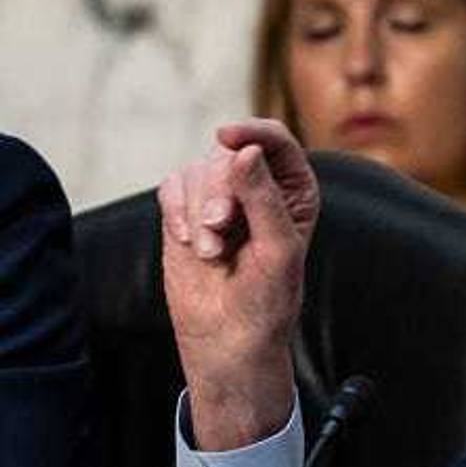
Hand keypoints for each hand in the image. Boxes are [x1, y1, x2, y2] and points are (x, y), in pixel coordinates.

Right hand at [158, 119, 318, 450]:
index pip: (276, 141)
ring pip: (196, 171)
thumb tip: (243, 151)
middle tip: (221, 231)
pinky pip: (172, 187)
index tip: (227, 138)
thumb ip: (262, 198)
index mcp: (294, 191)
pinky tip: (190, 243)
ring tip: (213, 252)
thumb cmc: (267, 297)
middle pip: (228, 156)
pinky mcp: (187, 210)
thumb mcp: (277, 248)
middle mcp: (259, 186)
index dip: (252, 132)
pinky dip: (176, 213)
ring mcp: (220, 196)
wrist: (229, 335)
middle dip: (219, 192)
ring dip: (198, 212)